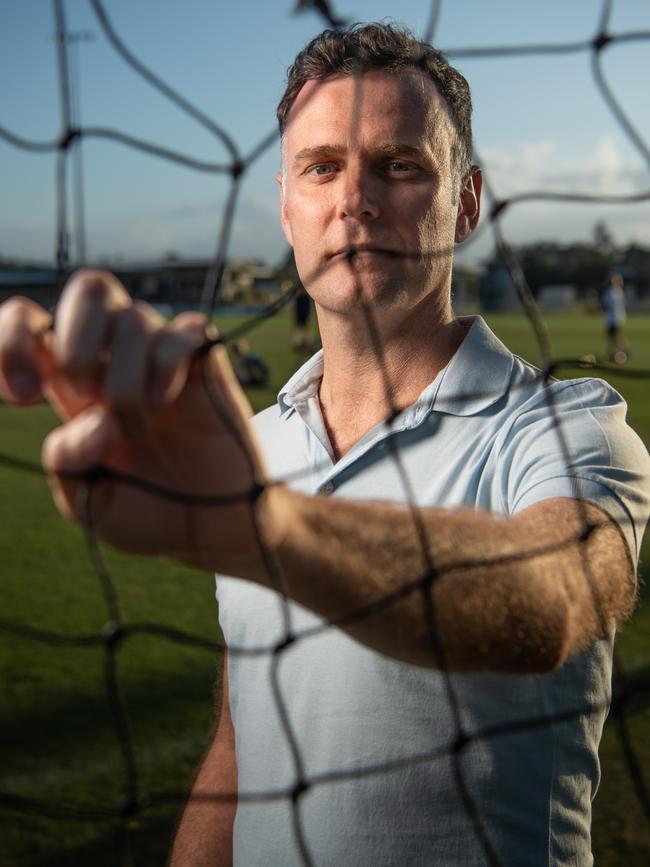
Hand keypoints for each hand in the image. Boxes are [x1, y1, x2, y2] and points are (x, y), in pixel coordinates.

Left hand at [0, 270, 280, 576]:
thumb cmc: (148, 510)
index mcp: (72, 384)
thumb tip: (96, 416)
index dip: (9, 342)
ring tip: (140, 427)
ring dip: (126, 380)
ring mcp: (161, 357)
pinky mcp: (203, 365)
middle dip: (76, 338)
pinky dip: (167, 366)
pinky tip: (167, 403)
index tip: (21, 396)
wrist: (211, 527)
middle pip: (91, 287)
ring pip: (133, 317)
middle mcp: (115, 359)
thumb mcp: (87, 503)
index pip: (28, 323)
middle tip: (84, 392)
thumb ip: (68, 462)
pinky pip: (184, 332)